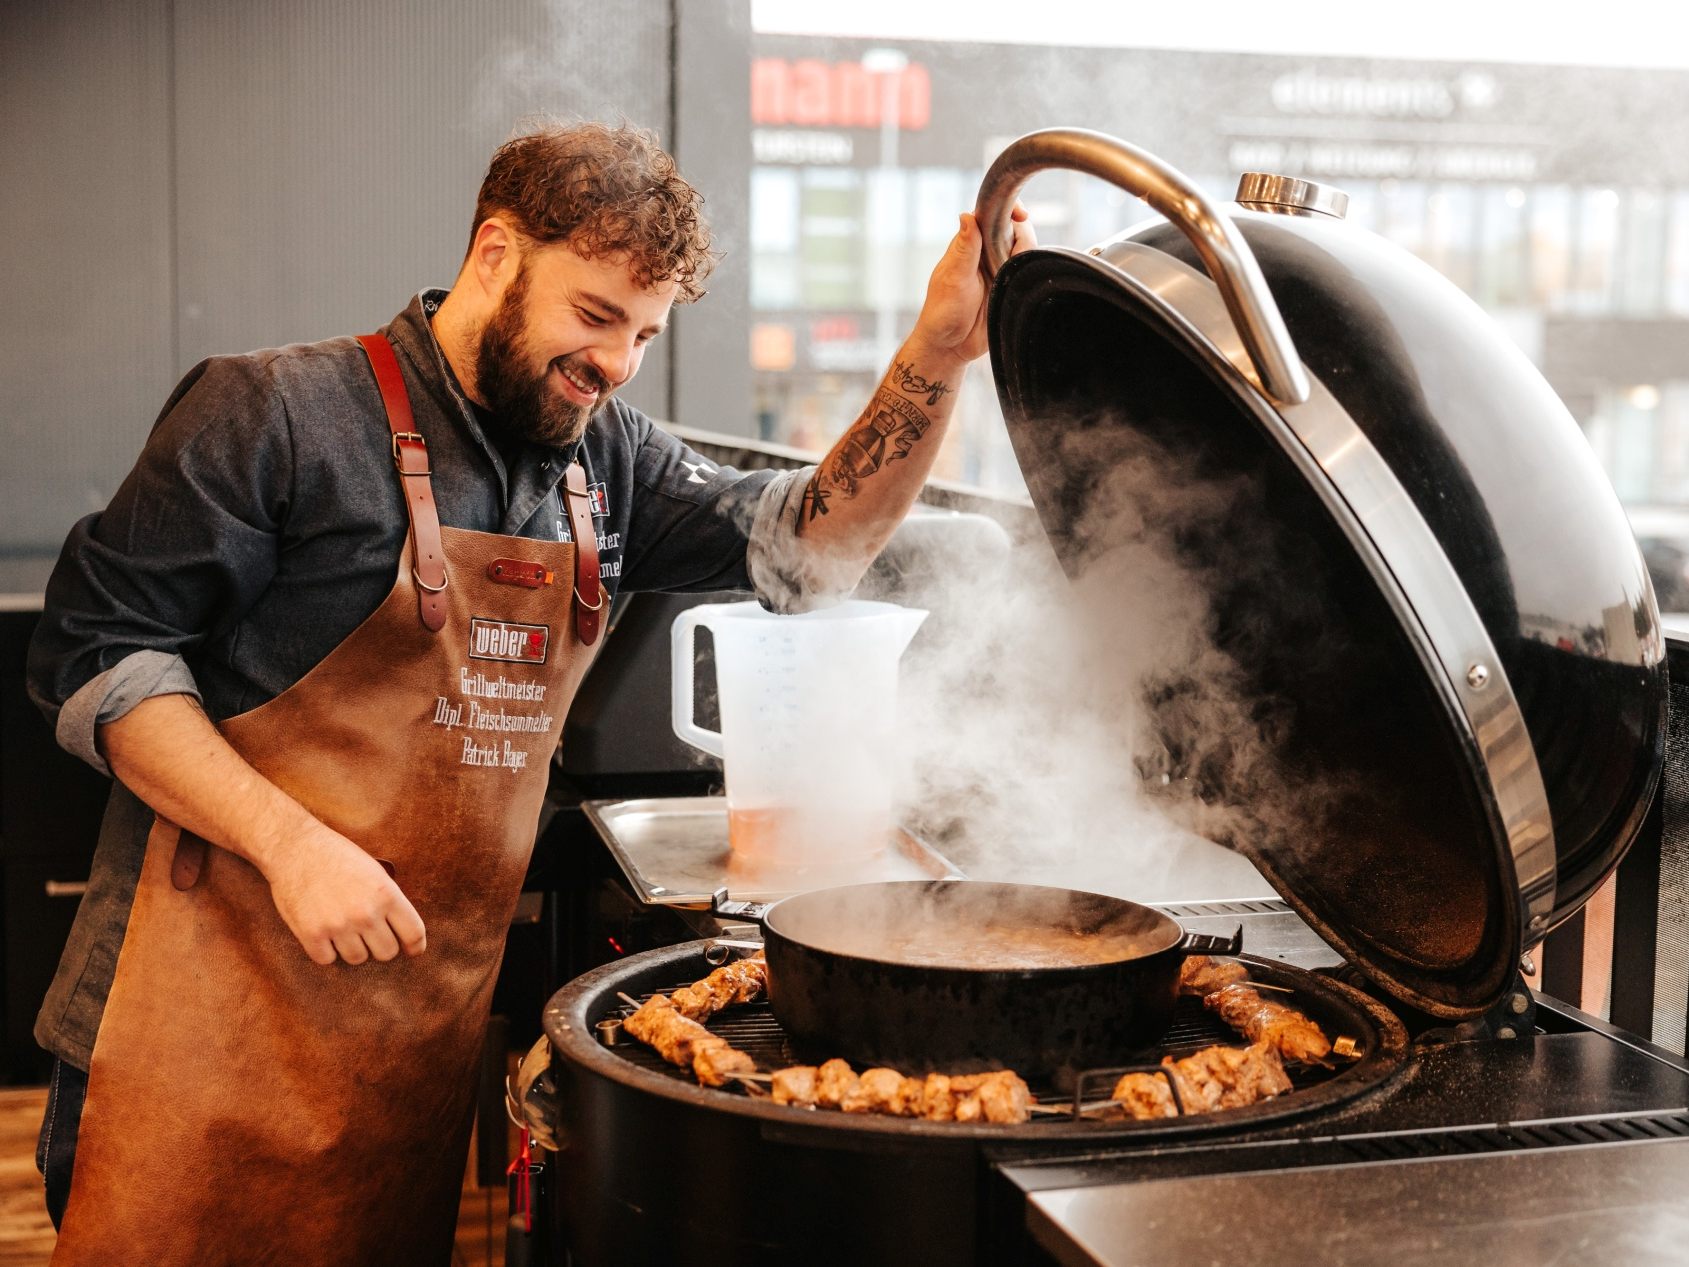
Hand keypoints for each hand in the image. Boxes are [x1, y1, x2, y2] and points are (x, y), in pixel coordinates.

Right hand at [262, 820, 427, 965]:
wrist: (295, 847)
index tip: (412, 951)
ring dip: (352, 948)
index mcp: (386, 894)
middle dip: (380, 946)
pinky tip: (324, 933)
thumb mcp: (374, 871)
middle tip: (370, 935)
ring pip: (358, 958)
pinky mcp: (312, 935)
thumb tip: (402, 929)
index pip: (413, 933)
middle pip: (387, 953)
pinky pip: (328, 960)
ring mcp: (338, 926)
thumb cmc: (337, 856)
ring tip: (343, 928)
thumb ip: (389, 899)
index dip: (416, 946)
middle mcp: (365, 913)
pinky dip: (326, 951)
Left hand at [909, 203, 1036, 363]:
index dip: (1009, 209)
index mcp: (969, 244)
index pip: (993, 214)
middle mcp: (987, 253)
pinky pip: (1028, 272)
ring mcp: (1000, 269)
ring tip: (1009, 278)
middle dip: (1022, 238)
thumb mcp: (953, 278)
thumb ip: (965, 248)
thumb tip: (967, 215)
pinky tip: (1020, 284)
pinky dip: (1031, 272)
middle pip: (1016, 230)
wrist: (951, 346)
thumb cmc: (943, 311)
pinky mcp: (1010, 286)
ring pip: (1026, 250)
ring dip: (1026, 257)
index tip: (1021, 215)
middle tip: (1011, 259)